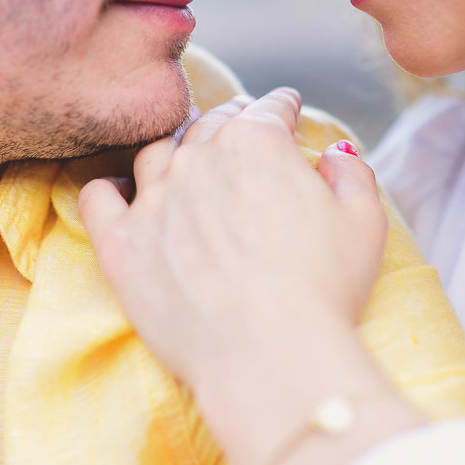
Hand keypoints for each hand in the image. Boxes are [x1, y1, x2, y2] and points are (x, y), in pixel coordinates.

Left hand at [78, 88, 387, 390]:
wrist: (270, 358)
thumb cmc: (325, 289)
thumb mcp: (364, 221)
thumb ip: (352, 171)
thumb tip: (335, 151)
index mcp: (258, 143)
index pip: (270, 108)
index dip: (283, 106)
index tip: (287, 107)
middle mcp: (200, 159)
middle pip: (212, 124)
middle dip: (231, 118)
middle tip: (239, 123)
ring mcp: (154, 200)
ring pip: (156, 151)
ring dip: (174, 146)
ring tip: (183, 153)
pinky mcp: (121, 244)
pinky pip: (99, 197)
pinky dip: (109, 187)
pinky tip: (118, 188)